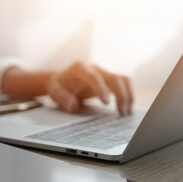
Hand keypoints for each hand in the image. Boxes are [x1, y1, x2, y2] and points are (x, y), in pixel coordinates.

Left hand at [2, 62, 132, 114]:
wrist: (60, 81)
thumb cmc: (58, 86)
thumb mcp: (54, 91)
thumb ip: (62, 98)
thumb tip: (73, 106)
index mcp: (80, 68)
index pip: (94, 77)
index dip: (102, 89)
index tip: (106, 103)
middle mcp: (94, 68)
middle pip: (113, 78)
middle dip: (120, 95)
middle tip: (121, 113)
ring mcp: (103, 73)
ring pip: (122, 80)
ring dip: (127, 95)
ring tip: (126, 113)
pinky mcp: (109, 80)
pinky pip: (123, 84)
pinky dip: (128, 96)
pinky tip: (127, 109)